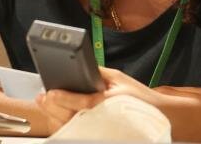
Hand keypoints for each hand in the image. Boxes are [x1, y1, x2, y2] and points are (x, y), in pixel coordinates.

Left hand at [35, 67, 200, 133]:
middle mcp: (99, 118)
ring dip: (55, 116)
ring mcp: (97, 129)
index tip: (49, 93)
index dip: (62, 98)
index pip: (80, 102)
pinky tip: (57, 114)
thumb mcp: (120, 79)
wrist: (157, 118)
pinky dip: (64, 123)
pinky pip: (75, 132)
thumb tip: (81, 66)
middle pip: (69, 115)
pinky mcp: (96, 134)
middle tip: (43, 96)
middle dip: (53, 106)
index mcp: (105, 103)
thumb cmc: (140, 99)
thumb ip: (100, 72)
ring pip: (69, 126)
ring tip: (46, 103)